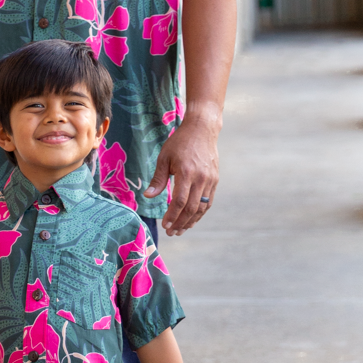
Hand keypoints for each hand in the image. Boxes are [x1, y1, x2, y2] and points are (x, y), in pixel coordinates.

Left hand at [145, 113, 219, 236]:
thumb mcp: (164, 158)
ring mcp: (210, 180)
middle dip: (181, 223)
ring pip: (202, 207)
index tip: (165, 225)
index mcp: (186, 173)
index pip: (179, 201)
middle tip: (172, 233)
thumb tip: (147, 196)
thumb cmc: (179, 142)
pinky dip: (200, 212)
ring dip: (191, 221)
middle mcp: (201, 178)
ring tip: (181, 230)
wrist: (202, 129)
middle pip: (191, 208)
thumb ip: (158, 179)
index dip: (172, 216)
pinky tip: (192, 219)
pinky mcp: (215, 180)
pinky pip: (208, 201)